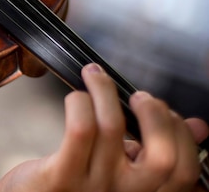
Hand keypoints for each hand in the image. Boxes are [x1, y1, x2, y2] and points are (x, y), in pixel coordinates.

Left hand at [0, 63, 208, 191]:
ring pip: (113, 129)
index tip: (166, 111)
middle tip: (138, 96)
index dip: (182, 135)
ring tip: (96, 75)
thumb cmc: (76, 186)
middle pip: (162, 157)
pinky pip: (80, 131)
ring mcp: (94, 189)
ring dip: (106, 91)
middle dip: (156, 116)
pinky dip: (81, 103)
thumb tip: (197, 126)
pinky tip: (76, 95)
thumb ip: (153, 152)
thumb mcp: (121, 173)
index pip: (183, 170)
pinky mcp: (61, 177)